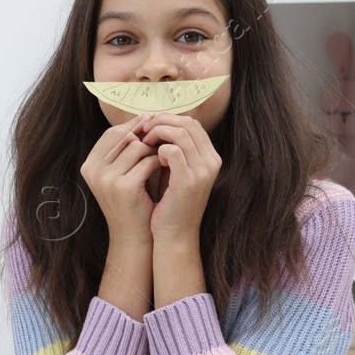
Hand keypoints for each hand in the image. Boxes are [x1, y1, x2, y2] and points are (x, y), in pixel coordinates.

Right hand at [80, 116, 161, 246]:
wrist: (134, 236)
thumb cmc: (132, 202)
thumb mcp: (121, 173)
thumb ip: (126, 149)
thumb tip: (146, 116)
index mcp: (89, 165)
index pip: (112, 133)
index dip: (133, 128)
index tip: (152, 128)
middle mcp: (93, 171)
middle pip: (122, 135)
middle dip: (143, 137)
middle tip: (159, 144)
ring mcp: (106, 179)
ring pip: (137, 146)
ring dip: (153, 150)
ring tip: (161, 161)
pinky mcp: (124, 187)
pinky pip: (148, 161)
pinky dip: (160, 162)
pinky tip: (165, 169)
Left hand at [136, 113, 221, 245]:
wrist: (175, 235)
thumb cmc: (170, 205)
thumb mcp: (175, 173)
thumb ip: (172, 151)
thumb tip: (156, 127)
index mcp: (210, 157)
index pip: (192, 124)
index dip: (170, 119)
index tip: (150, 123)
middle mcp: (211, 161)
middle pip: (188, 123)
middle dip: (162, 120)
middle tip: (143, 127)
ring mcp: (203, 170)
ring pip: (180, 133)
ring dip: (158, 132)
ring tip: (142, 140)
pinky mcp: (189, 180)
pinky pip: (172, 151)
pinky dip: (157, 150)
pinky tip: (149, 158)